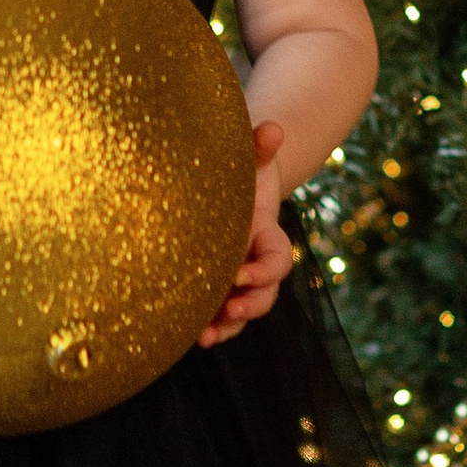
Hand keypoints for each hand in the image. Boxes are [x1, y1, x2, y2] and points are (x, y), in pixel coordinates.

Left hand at [198, 119, 295, 345]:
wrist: (227, 188)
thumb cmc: (241, 170)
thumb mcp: (251, 155)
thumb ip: (261, 144)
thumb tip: (273, 129)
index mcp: (268, 235)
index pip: (279, 259)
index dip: (265, 269)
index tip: (242, 273)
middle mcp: (257, 263)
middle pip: (266, 294)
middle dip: (250, 305)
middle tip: (229, 309)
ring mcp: (238, 280)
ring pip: (242, 312)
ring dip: (227, 326)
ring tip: (205, 338)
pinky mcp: (217, 289)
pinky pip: (218, 315)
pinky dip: (208, 327)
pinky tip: (188, 336)